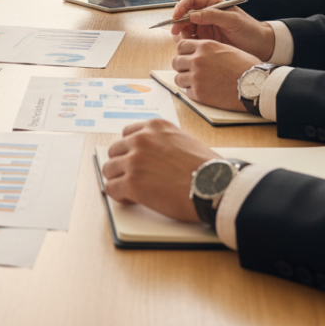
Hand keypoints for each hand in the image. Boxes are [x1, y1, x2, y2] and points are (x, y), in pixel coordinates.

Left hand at [100, 120, 219, 221]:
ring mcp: (134, 160)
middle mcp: (141, 139)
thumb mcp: (184, 140)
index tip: (133, 159)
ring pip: (109, 169)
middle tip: (131, 177)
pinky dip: (118, 195)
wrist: (215, 187)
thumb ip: (164, 142)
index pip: (127, 134)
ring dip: (118, 179)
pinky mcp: (131, 183)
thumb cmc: (207, 169)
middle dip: (121, 164)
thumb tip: (153, 155)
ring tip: (130, 189)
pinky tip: (130, 199)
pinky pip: (111, 188)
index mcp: (155, 127)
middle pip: (115, 150)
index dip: (129, 150)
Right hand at [169, 0, 275, 59]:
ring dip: (182, 34)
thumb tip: (192, 15)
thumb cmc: (250, 29)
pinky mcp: (206, 42)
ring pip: (186, 29)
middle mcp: (207, 15)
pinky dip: (188, 44)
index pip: (191, 1)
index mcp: (212, 4)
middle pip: (185, 15)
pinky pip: (192, 41)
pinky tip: (191, 48)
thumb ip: (213, 15)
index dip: (181, 7)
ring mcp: (206, 28)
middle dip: (178, 23)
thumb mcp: (233, 20)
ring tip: (186, 42)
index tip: (176, 17)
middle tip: (176, 33)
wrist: (261, 47)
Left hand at [172, 38, 258, 110]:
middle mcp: (197, 60)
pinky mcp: (199, 93)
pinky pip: (187, 92)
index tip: (188, 58)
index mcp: (205, 46)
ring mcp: (197, 77)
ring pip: (178, 78)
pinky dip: (193, 92)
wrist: (255, 86)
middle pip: (176, 62)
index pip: (181, 46)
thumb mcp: (227, 49)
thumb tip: (198, 52)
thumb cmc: (246, 67)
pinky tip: (205, 91)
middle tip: (190, 71)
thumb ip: (210, 49)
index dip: (184, 52)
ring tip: (197, 83)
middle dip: (182, 67)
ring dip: (186, 80)